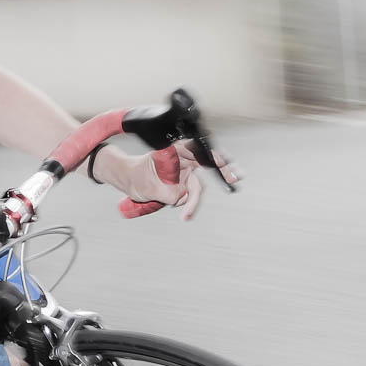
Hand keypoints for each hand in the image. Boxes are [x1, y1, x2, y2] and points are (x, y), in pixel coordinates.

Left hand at [116, 143, 239, 220]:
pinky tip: (182, 210)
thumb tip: (181, 197)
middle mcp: (182, 160)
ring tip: (186, 215)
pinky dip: (188, 204)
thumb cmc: (135, 176)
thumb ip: (166, 191)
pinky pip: (191, 195)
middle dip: (223, 171)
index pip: (196, 149)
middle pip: (207, 164)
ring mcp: (185, 172)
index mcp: (174, 151)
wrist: (129, 182)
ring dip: (194, 202)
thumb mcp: (147, 185)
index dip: (211, 154)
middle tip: (236, 177)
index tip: (221, 161)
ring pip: (198, 186)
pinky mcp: (184, 184)